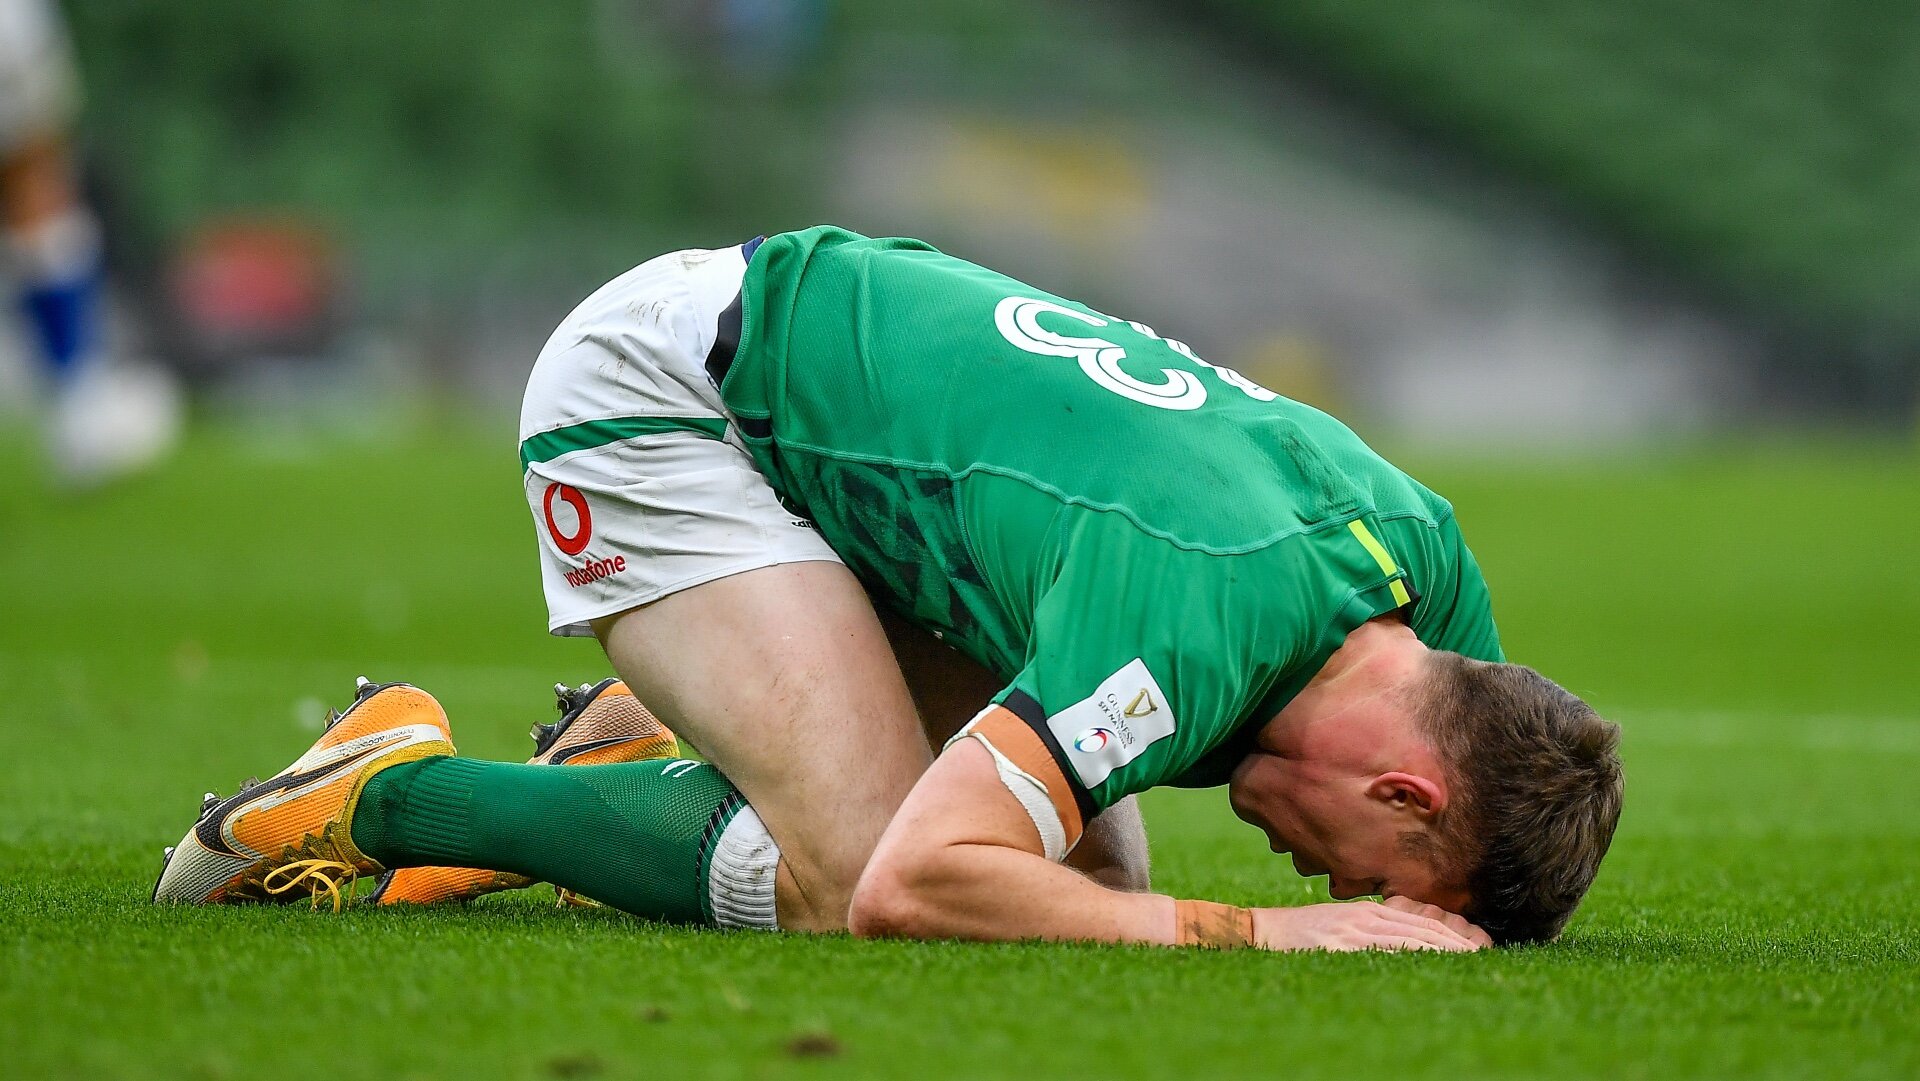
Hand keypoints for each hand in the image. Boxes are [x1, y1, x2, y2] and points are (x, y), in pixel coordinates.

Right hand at [1254, 899, 1490, 951]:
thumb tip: (1403, 946)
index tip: (1481, 945)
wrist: (1263, 931)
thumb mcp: (1342, 926)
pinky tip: (1434, 962)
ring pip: (1414, 938)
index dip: (1455, 934)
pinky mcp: (1344, 944)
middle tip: (1490, 954)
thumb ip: (1372, 931)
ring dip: (1447, 950)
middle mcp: (1368, 917)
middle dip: (1460, 942)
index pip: (1423, 922)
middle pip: (1426, 929)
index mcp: (1370, 912)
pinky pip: (1387, 949)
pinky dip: (1416, 954)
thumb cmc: (1301, 934)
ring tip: (1474, 961)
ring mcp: (1356, 930)